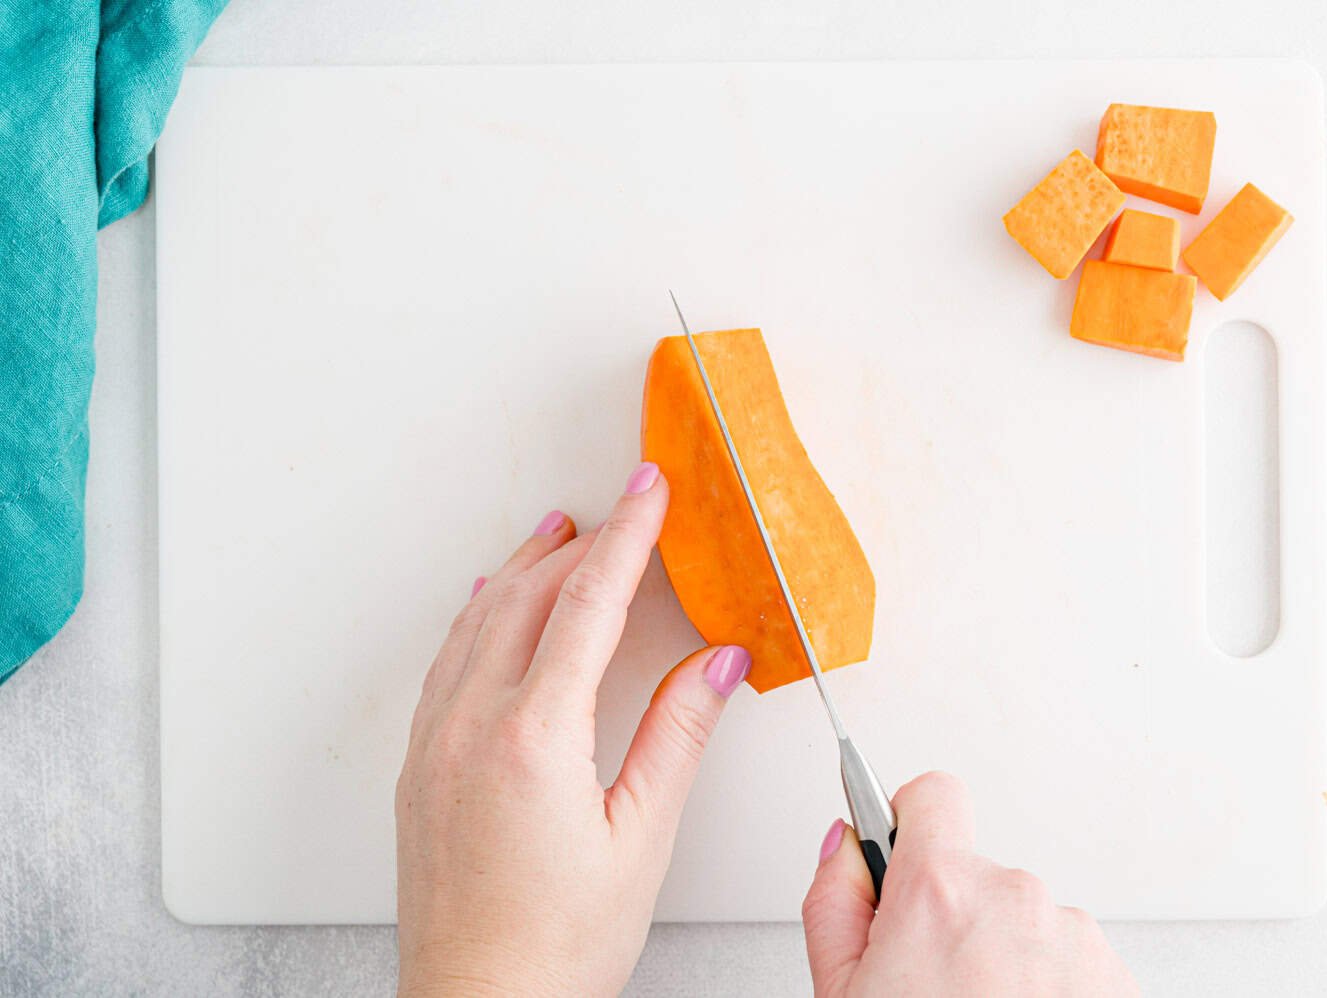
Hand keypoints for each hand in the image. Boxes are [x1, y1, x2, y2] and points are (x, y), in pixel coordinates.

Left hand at [396, 462, 749, 996]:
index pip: (588, 605)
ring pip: (476, 622)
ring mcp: (435, 744)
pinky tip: (488, 608)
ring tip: (558, 535)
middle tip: (621, 506)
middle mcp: (471, 727)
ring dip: (522, 570)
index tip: (648, 490)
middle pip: (527, 598)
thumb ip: (679, 735)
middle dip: (580, 543)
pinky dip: (479, 618)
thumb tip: (719, 663)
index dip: (626, 537)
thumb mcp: (641, 839)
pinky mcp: (420, 768)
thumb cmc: (554, 946)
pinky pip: (447, 662)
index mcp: (533, 737)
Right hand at [802, 772, 1137, 996]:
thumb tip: (844, 847)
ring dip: (1004, 959)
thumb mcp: (839, 993)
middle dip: (952, 917)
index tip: (902, 847)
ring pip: (1026, 923)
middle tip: (929, 984)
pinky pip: (1070, 961)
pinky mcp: (1116, 979)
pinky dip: (1049, 989)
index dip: (908, 820)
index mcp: (940, 894)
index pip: (931, 796)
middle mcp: (1016, 901)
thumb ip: (833, 902)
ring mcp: (1075, 940)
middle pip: (976, 876)